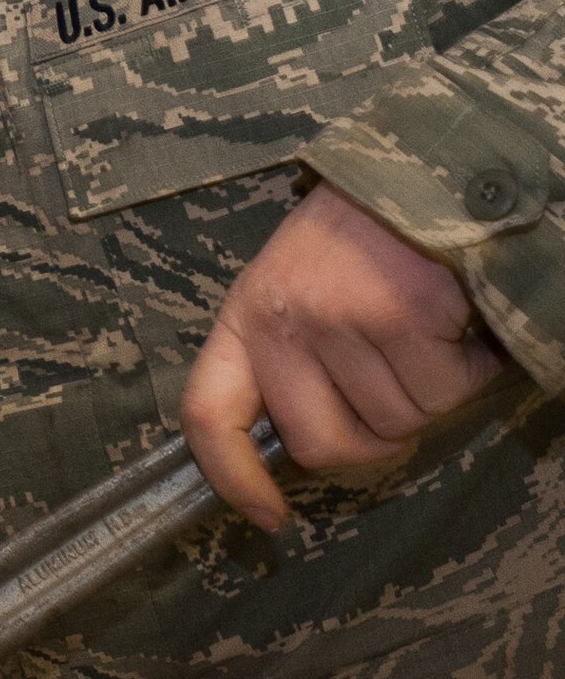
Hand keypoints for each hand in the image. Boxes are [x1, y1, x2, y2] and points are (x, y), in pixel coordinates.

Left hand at [180, 181, 505, 531]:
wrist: (427, 160)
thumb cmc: (364, 235)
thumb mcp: (298, 283)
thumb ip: (291, 359)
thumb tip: (305, 454)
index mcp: (246, 314)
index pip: (208, 414)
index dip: (232, 477)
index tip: (267, 517)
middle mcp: (281, 317)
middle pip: (323, 446)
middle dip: (375, 435)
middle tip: (398, 380)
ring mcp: (338, 316)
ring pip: (398, 423)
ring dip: (430, 391)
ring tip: (427, 326)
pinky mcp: (402, 312)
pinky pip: (447, 390)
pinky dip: (470, 368)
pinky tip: (458, 318)